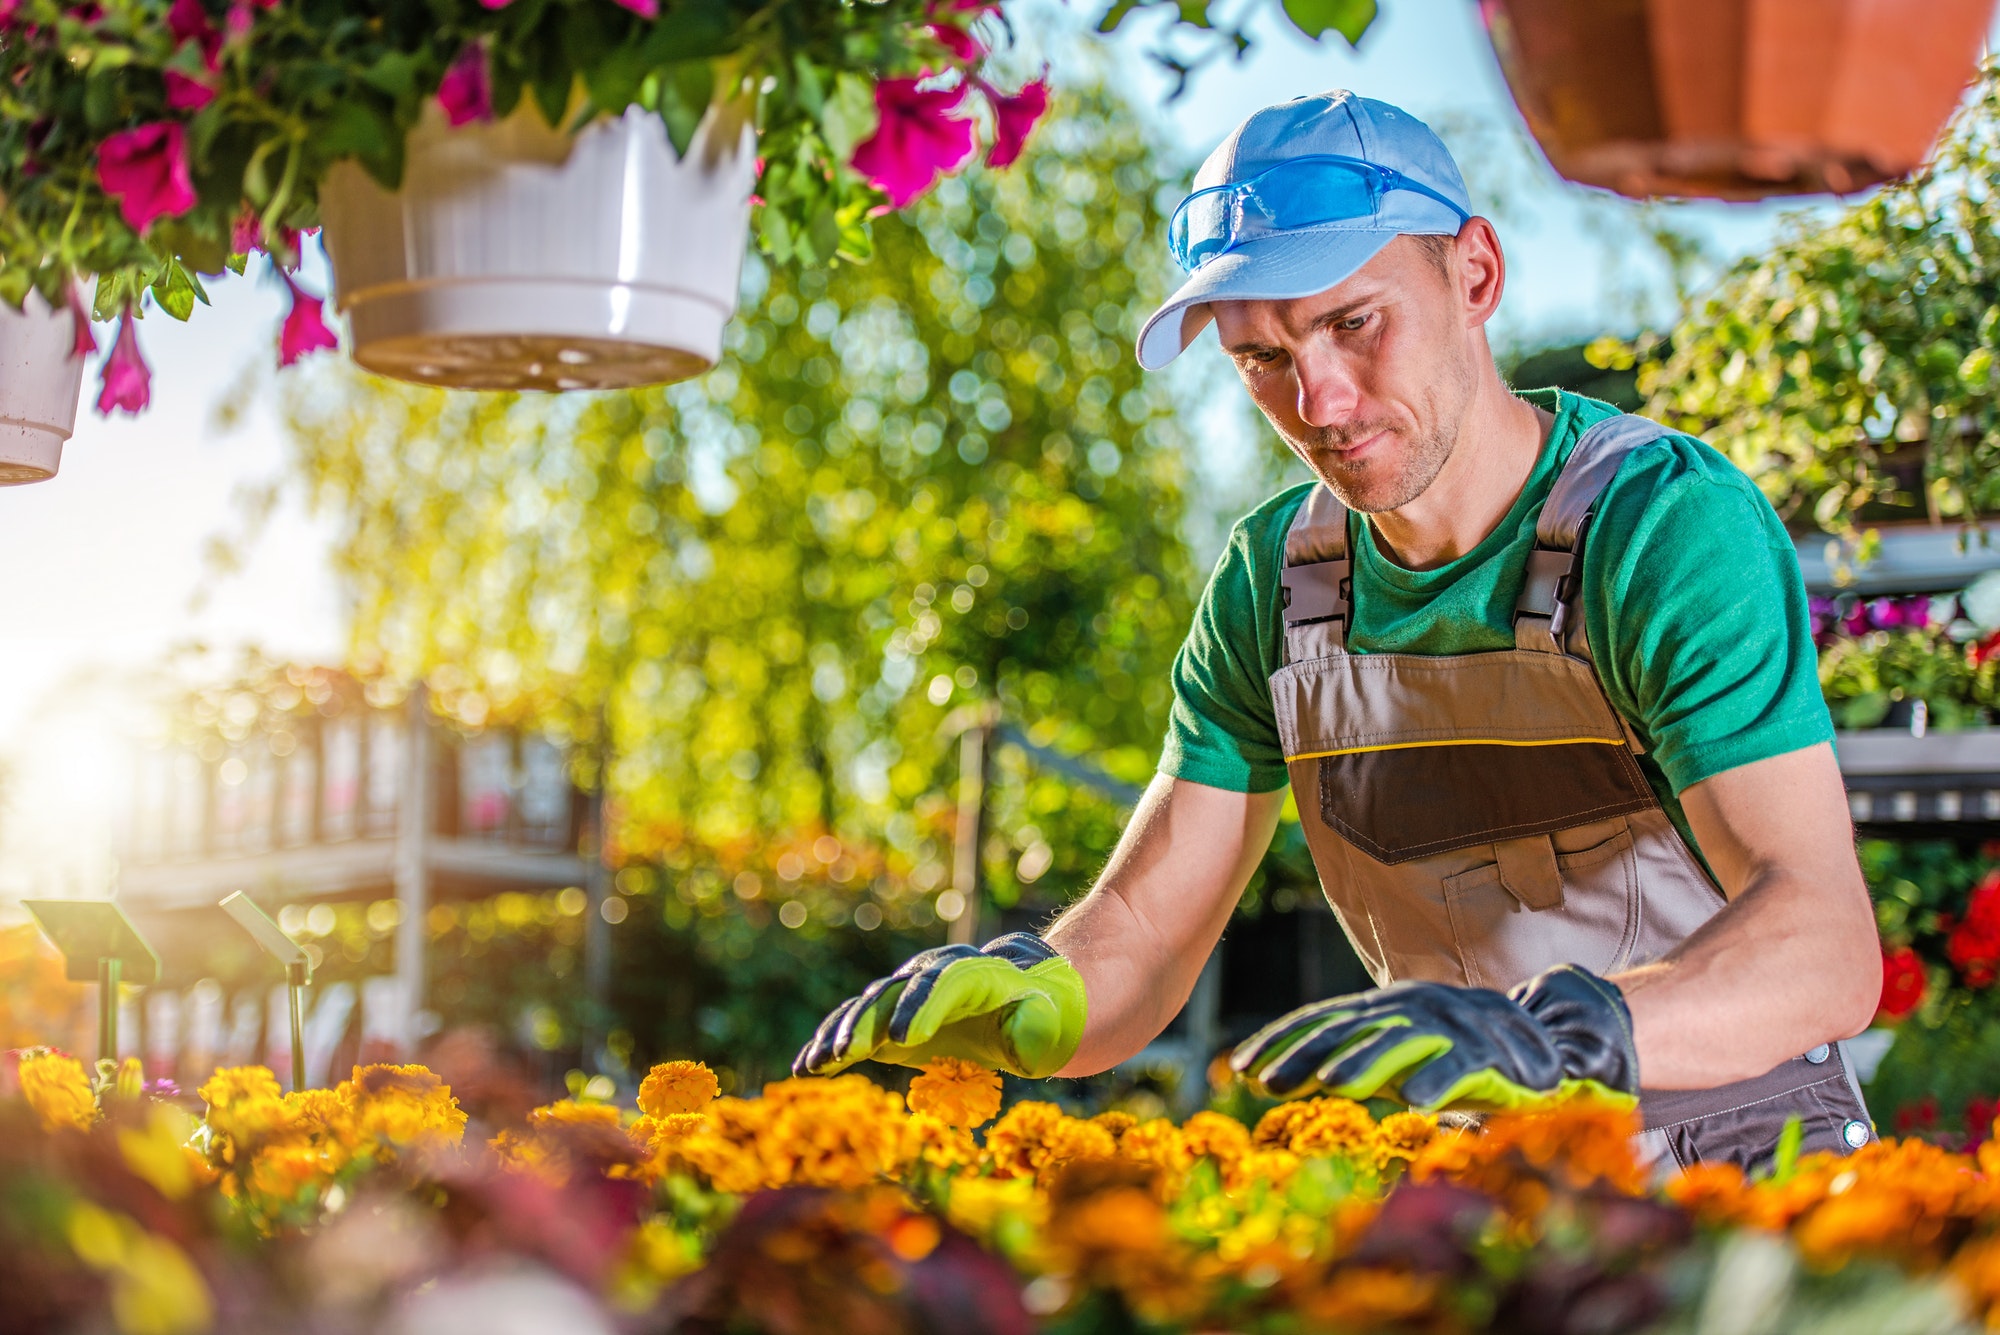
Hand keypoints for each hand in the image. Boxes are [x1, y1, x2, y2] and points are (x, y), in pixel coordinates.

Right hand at [793, 933, 1086, 1078]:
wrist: (1042, 1000)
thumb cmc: (1053, 1017)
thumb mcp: (1056, 1025)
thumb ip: (1037, 1031)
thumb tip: (1016, 1035)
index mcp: (981, 974)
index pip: (946, 983)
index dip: (922, 1006)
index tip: (902, 1039)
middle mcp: (939, 974)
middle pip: (898, 991)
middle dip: (870, 1020)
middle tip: (847, 1052)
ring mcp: (913, 993)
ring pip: (870, 1006)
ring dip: (841, 1033)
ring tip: (815, 1064)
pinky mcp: (897, 1018)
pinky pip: (860, 1026)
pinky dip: (833, 1044)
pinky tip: (806, 1067)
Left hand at [1228, 964, 1637, 1111]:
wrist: (1547, 1049)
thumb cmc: (1455, 1058)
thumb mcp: (1394, 1058)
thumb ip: (1345, 1061)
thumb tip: (1270, 1077)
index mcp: (1386, 1008)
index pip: (1323, 1021)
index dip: (1282, 1042)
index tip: (1239, 1069)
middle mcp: (1414, 1009)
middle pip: (1350, 1029)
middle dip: (1304, 1053)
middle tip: (1264, 1080)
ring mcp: (1453, 1029)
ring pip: (1402, 1042)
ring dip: (1367, 1062)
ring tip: (1332, 1086)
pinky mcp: (1493, 1057)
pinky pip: (1464, 1068)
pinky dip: (1441, 1080)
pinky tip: (1417, 1102)